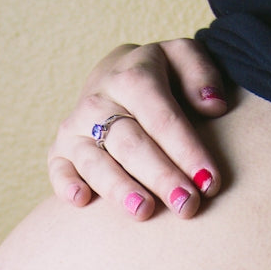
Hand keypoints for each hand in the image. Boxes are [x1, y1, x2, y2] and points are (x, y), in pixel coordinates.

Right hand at [48, 39, 227, 220]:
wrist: (114, 79)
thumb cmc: (160, 78)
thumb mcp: (183, 59)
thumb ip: (201, 73)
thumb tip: (213, 105)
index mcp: (132, 78)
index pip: (161, 117)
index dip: (186, 149)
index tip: (209, 181)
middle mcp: (99, 102)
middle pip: (130, 143)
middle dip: (160, 176)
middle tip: (186, 204)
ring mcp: (76, 129)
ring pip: (95, 161)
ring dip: (119, 188)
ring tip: (144, 211)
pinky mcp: (60, 152)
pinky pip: (58, 170)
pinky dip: (66, 185)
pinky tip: (82, 201)